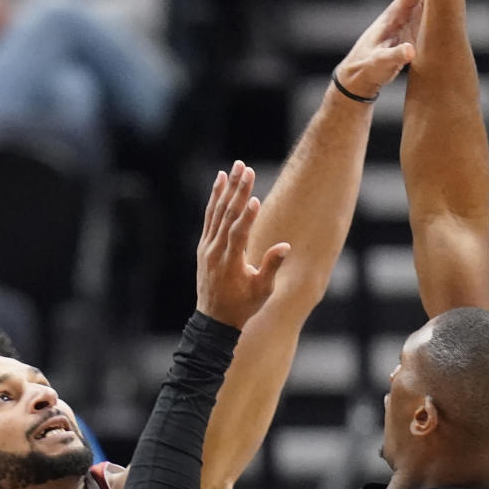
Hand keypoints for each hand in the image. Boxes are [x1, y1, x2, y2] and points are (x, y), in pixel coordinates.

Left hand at [196, 162, 289, 328]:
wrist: (214, 320)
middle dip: (237, 191)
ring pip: (216, 212)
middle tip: (245, 168)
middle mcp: (215, 252)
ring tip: (234, 168)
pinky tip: (219, 182)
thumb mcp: (262, 291)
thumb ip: (271, 267)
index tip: (255, 198)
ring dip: (226, 189)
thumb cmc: (242, 307)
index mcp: (230, 264)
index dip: (247, 217)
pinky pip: (209, 217)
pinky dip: (214, 199)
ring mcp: (206, 247)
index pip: (238, 234)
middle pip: (226, 216)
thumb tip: (285, 246)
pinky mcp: (203, 246)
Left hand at [335, 0, 483, 96]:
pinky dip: (452, 4)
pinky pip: (437, 11)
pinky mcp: (417, 29)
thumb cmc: (366, 68)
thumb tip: (410, 51)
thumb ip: (393, 56)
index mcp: (396, 13)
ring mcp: (412, 19)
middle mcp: (405, 11)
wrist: (360, 75)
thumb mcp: (379, 63)